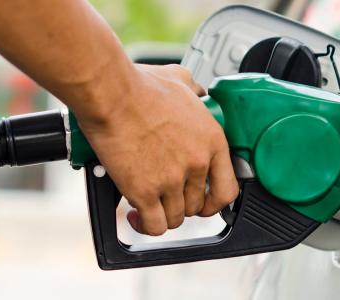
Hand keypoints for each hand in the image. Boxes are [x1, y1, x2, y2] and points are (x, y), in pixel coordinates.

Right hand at [75, 64, 238, 235]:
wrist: (112, 94)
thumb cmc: (140, 86)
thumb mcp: (181, 80)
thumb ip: (195, 90)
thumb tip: (198, 91)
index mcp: (211, 140)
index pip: (228, 189)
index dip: (214, 201)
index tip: (204, 202)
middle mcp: (196, 163)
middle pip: (197, 206)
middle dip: (181, 204)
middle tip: (166, 195)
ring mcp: (172, 180)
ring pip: (175, 218)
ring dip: (162, 214)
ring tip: (149, 204)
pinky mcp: (145, 191)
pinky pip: (154, 225)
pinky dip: (145, 225)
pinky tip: (136, 215)